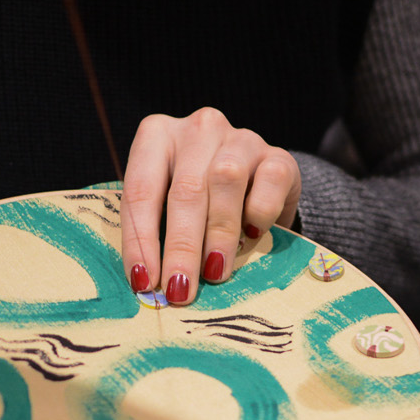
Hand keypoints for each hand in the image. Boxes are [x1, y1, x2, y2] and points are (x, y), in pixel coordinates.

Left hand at [121, 108, 302, 305]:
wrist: (255, 185)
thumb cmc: (200, 202)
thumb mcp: (168, 208)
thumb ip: (157, 231)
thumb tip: (147, 282)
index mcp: (157, 135)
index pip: (140, 190)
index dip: (140, 240)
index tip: (143, 281)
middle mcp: (198, 129)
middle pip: (184, 191)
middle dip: (181, 248)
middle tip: (180, 289)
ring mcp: (240, 138)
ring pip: (226, 180)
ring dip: (219, 234)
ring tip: (215, 272)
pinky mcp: (279, 155)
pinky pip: (270, 182)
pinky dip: (260, 213)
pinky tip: (252, 235)